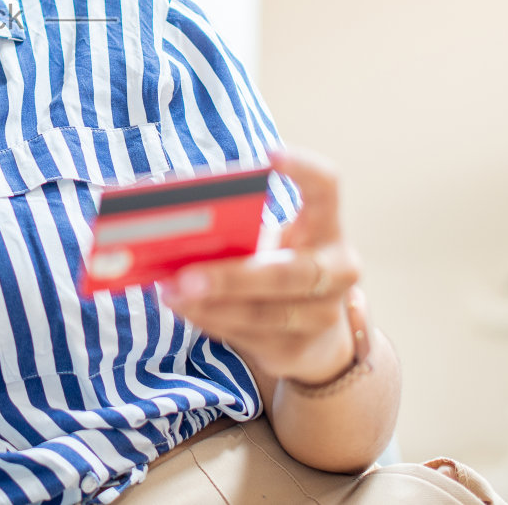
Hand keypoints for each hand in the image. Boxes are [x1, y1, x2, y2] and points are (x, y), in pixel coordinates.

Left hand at [161, 146, 364, 383]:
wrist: (317, 339)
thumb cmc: (278, 272)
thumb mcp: (271, 245)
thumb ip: (239, 232)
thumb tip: (175, 223)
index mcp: (327, 229)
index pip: (327, 188)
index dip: (304, 168)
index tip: (268, 155)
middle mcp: (336, 272)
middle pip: (290, 272)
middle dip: (233, 277)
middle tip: (186, 274)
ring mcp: (322, 316)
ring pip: (264, 313)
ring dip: (211, 305)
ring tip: (171, 292)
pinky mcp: (298, 351)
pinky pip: (248, 336)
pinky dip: (210, 321)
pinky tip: (184, 309)